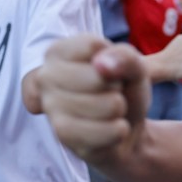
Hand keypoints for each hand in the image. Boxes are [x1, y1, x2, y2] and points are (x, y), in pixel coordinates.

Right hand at [34, 36, 149, 161]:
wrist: (125, 126)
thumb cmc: (124, 88)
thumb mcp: (135, 66)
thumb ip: (125, 57)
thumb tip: (102, 64)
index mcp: (60, 51)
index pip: (94, 47)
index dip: (117, 59)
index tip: (111, 68)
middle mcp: (47, 76)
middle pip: (100, 79)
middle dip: (119, 88)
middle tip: (112, 92)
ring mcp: (51, 106)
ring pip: (109, 106)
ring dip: (120, 110)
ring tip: (110, 111)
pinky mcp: (63, 135)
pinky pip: (109, 131)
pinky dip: (119, 130)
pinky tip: (109, 128)